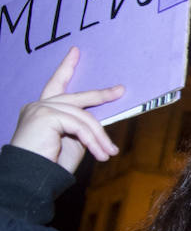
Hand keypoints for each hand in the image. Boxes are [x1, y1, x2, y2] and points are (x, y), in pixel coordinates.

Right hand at [10, 47, 123, 172]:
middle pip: (76, 97)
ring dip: (100, 137)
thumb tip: (102, 118)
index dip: (66, 68)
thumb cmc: (50, 164)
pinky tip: (100, 154)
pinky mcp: (45, 115)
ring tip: (109, 153)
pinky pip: (80, 126)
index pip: (56, 84)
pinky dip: (93, 141)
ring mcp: (40, 108)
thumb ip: (82, 125)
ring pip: (84, 117)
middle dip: (100, 94)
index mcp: (42, 110)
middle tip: (120, 90)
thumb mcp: (72, 141)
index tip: (76, 52)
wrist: (31, 178)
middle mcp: (38, 106)